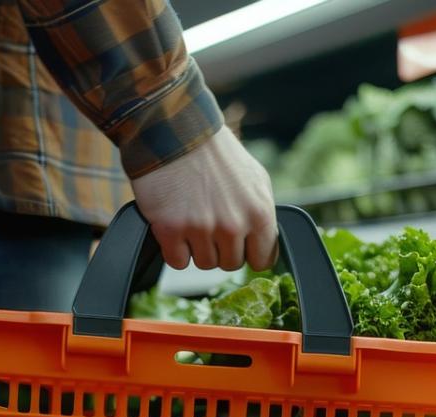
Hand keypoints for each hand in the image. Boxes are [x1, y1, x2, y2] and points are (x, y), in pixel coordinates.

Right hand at [131, 127, 277, 270]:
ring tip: (192, 218)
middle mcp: (233, 225)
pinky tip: (175, 225)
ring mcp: (201, 228)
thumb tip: (264, 242)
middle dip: (221, 248)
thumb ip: (262, 214)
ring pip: (204, 264)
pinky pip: (177, 261)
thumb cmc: (216, 154)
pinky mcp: (171, 230)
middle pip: (231, 264)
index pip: (263, 259)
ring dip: (197, 248)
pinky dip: (174, 249)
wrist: (176, 132)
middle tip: (210, 221)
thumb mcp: (255, 179)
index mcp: (259, 213)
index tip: (239, 243)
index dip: (249, 252)